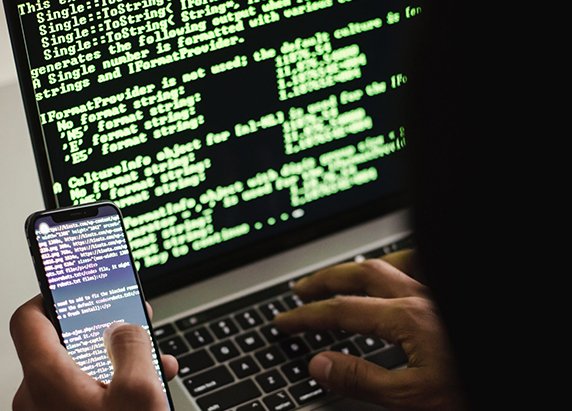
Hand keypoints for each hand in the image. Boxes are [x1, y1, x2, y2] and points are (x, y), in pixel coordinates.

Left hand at [10, 294, 177, 410]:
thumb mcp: (139, 391)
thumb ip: (132, 347)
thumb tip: (124, 328)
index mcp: (47, 378)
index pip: (29, 319)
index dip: (52, 295)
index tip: (77, 286)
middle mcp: (39, 395)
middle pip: (63, 343)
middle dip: (104, 330)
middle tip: (130, 322)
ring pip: (79, 370)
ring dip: (117, 360)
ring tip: (151, 362)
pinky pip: (84, 393)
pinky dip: (113, 383)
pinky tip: (145, 389)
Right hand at [274, 250, 466, 410]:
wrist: (519, 381)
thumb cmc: (470, 388)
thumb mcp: (412, 397)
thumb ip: (362, 379)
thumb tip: (320, 364)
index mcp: (407, 319)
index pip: (342, 312)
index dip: (308, 316)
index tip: (285, 321)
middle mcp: (420, 296)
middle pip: (360, 275)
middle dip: (325, 281)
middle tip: (301, 289)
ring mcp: (436, 292)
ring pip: (389, 262)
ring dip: (357, 267)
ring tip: (339, 276)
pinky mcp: (447, 296)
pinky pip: (419, 265)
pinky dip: (397, 263)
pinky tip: (392, 271)